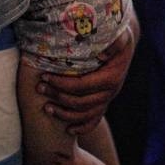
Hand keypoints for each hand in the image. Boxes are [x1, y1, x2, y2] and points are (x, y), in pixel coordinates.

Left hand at [36, 12, 136, 134]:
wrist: (124, 42)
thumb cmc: (116, 35)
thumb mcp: (118, 34)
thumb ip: (112, 42)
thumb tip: (102, 53)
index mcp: (111, 77)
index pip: (82, 85)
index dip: (62, 84)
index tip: (45, 76)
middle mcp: (111, 91)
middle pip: (81, 102)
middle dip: (57, 96)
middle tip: (39, 88)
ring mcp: (107, 99)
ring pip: (85, 115)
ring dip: (64, 114)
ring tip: (46, 108)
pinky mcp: (104, 102)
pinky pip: (94, 120)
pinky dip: (82, 127)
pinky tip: (69, 130)